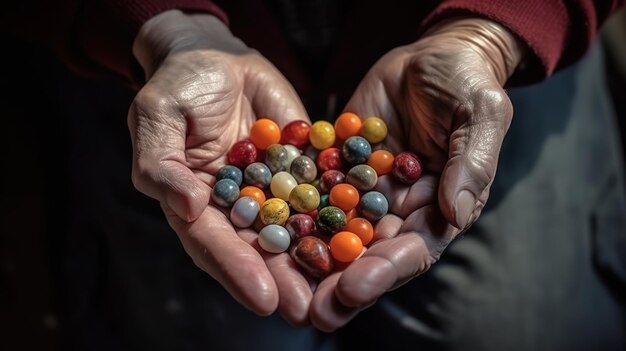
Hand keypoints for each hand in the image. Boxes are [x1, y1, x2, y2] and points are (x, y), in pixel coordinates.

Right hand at [127, 10, 313, 324]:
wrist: (220, 59)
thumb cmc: (179, 86)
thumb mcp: (157, 116)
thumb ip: (162, 164)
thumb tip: (187, 206)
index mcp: (196, 203)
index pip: (213, 243)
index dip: (237, 270)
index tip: (264, 299)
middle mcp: (237, 206)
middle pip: (258, 248)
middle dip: (283, 280)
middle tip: (307, 309)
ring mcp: (272, 189)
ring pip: (294, 228)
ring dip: (316, 257)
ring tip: (339, 287)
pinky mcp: (301, 169)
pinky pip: (322, 190)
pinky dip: (341, 211)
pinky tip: (363, 233)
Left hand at [309, 18, 525, 329]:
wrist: (432, 56)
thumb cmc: (467, 83)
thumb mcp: (480, 115)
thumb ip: (470, 163)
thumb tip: (457, 212)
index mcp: (437, 207)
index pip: (414, 249)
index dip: (386, 271)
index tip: (355, 287)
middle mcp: (397, 208)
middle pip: (370, 253)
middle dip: (342, 282)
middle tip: (313, 309)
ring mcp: (364, 189)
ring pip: (336, 230)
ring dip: (312, 259)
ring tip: (283, 285)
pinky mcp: (336, 166)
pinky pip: (313, 188)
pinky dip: (292, 209)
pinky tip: (266, 227)